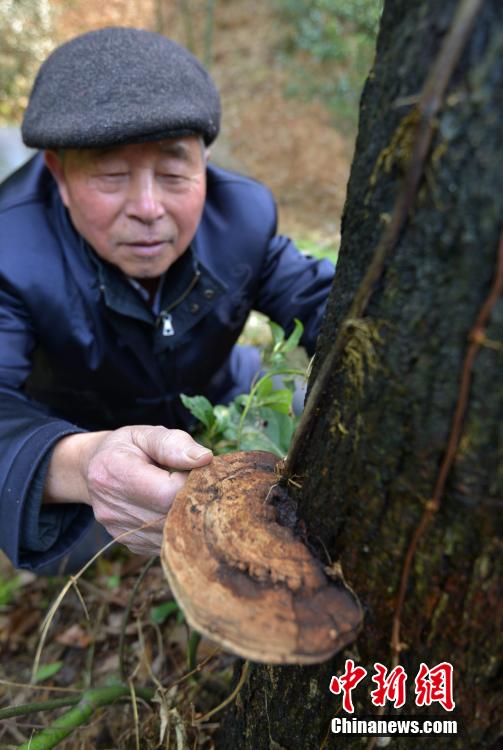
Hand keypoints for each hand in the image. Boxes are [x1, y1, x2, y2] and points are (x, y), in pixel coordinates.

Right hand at [44, 425, 212, 554]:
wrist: (95, 470)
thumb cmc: (127, 448)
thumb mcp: (145, 434)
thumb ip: (173, 444)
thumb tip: (204, 458)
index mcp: (114, 472)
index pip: (166, 491)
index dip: (192, 483)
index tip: (199, 470)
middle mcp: (112, 508)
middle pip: (170, 516)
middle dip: (195, 501)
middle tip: (202, 484)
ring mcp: (119, 531)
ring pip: (171, 534)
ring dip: (190, 517)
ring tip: (192, 495)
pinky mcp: (130, 544)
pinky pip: (166, 543)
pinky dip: (180, 528)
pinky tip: (180, 510)